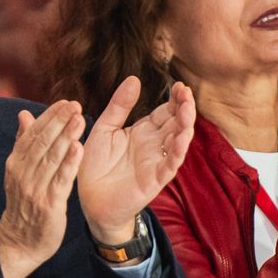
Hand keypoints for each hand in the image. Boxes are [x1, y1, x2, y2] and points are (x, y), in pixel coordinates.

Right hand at [0, 101, 84, 277]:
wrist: (20, 242)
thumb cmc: (24, 204)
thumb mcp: (19, 172)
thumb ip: (23, 143)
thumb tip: (24, 114)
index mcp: (16, 163)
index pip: (33, 134)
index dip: (49, 117)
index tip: (65, 102)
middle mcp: (23, 173)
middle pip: (42, 142)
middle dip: (59, 121)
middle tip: (75, 105)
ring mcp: (35, 189)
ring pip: (52, 158)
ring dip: (66, 136)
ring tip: (79, 119)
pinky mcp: (49, 204)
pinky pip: (60, 180)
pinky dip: (69, 163)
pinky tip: (79, 148)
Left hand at [77, 77, 194, 243]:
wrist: (89, 199)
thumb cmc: (97, 165)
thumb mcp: (105, 129)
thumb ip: (119, 106)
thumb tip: (134, 78)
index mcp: (143, 131)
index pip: (166, 111)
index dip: (175, 99)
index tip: (179, 84)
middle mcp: (154, 145)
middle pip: (176, 123)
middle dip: (184, 108)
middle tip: (186, 92)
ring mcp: (157, 162)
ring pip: (178, 142)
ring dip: (185, 126)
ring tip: (187, 110)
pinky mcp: (154, 180)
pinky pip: (170, 164)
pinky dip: (177, 152)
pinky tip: (182, 139)